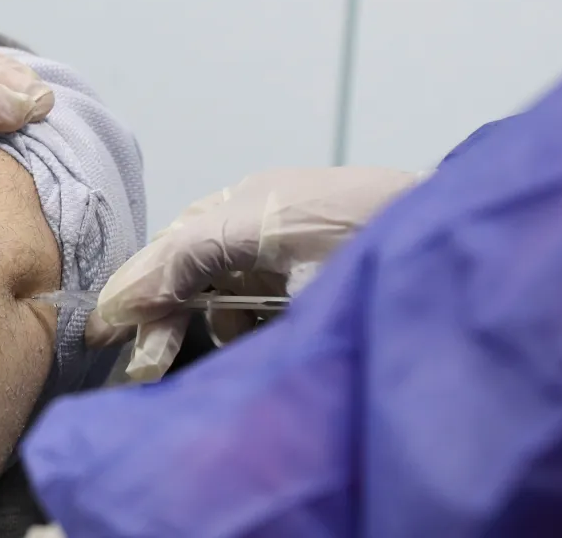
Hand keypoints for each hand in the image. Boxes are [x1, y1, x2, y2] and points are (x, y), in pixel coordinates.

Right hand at [86, 166, 422, 379]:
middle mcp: (258, 213)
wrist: (461, 239)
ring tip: (209, 349)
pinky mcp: (307, 259)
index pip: (171, 248)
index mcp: (246, 200)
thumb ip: (194, 258)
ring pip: (217, 282)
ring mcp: (284, 236)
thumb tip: (130, 293)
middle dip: (162, 312)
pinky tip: (253, 335)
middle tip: (144, 362)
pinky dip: (243, 315)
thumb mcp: (271, 237)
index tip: (100, 330)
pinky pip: (252, 289)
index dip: (135, 289)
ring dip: (205, 317)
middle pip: (187, 263)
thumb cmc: (374, 231)